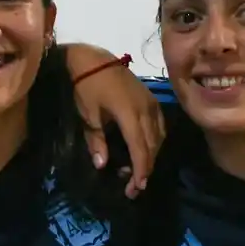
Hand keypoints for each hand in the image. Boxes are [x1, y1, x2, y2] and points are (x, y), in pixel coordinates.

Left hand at [67, 46, 166, 198]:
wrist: (91, 57)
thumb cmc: (85, 85)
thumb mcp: (87, 115)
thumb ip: (96, 141)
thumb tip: (102, 165)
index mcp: (130, 113)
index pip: (140, 148)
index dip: (141, 169)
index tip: (137, 188)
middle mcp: (146, 109)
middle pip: (152, 145)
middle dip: (146, 168)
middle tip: (135, 188)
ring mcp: (151, 103)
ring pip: (159, 136)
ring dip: (151, 156)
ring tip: (139, 172)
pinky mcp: (151, 99)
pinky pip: (159, 125)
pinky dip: (155, 141)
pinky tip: (146, 150)